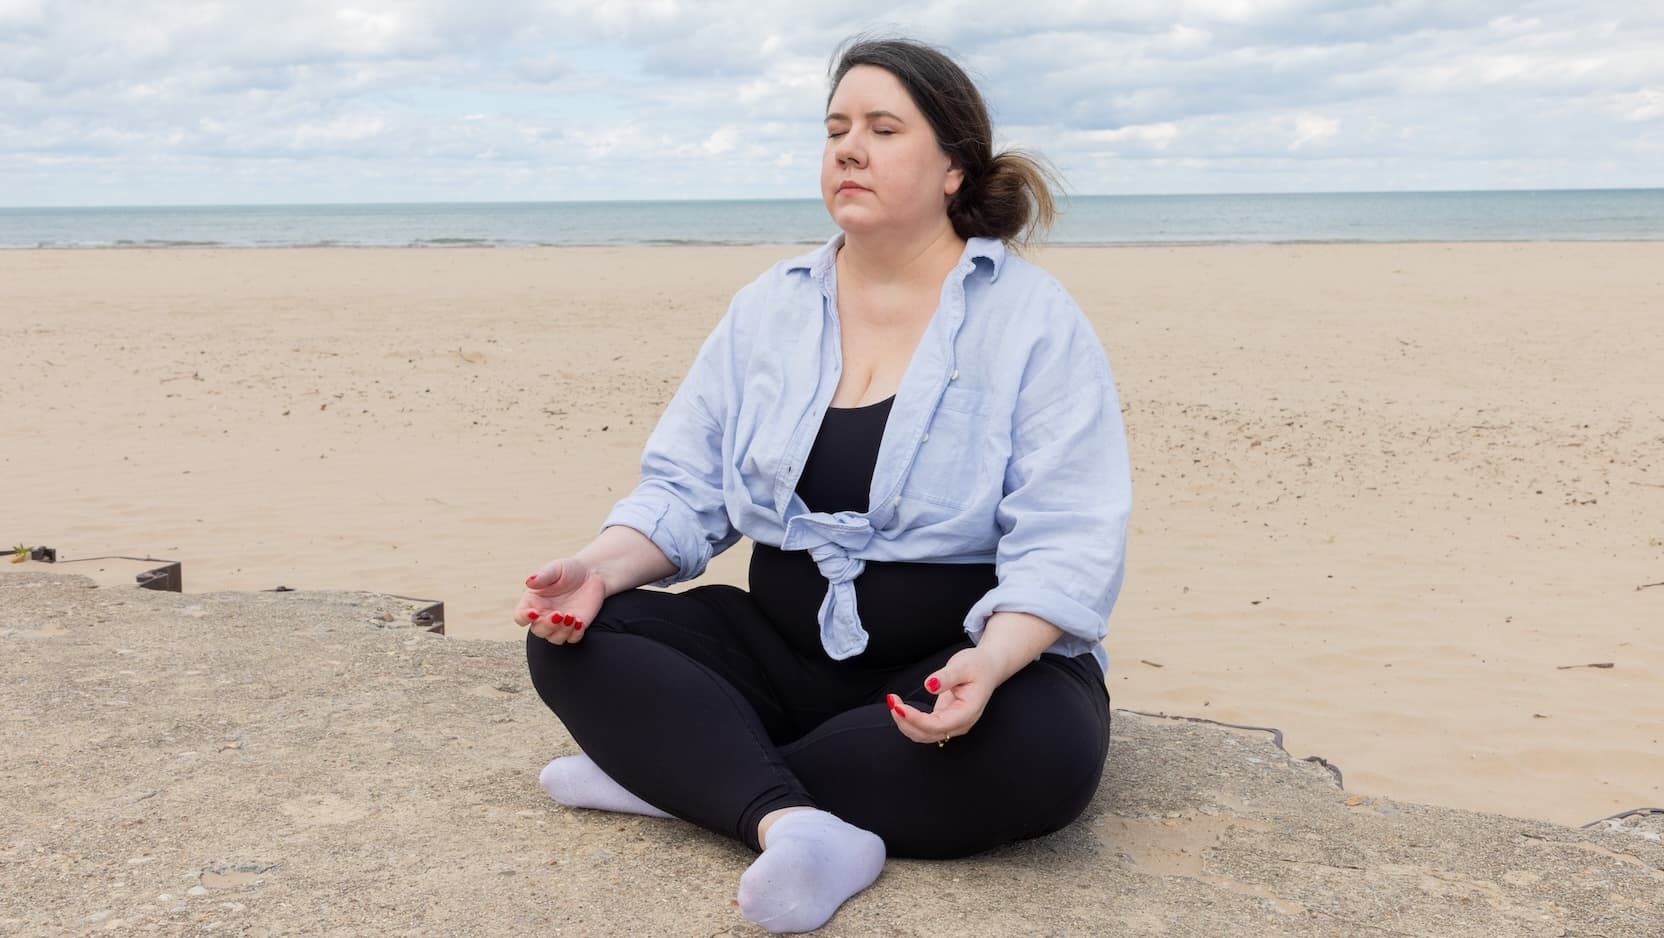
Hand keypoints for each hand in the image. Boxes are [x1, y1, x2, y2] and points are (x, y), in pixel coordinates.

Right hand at [517, 557, 605, 644]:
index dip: (524, 618)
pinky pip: (573, 639)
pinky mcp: (575, 627)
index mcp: (533, 602)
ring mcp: (559, 624)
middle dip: (547, 625)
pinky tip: (580, 622)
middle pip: (538, 631)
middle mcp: (544, 615)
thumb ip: (543, 576)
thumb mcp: (555, 568)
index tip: (534, 613)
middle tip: (559, 614)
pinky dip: (575, 634)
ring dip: (562, 631)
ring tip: (572, 617)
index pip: (520, 616)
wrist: (591, 573)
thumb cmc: (568, 570)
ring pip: (555, 638)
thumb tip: (529, 581)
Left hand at [884, 646, 999, 744]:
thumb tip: (930, 685)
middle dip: (906, 721)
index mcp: (968, 712)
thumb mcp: (963, 665)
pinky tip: (900, 707)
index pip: (938, 725)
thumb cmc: (977, 665)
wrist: (988, 668)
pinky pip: (924, 729)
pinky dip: (909, 721)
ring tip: (893, 702)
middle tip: (892, 700)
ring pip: (923, 735)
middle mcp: (961, 723)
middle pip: (928, 734)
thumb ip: (947, 677)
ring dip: (905, 723)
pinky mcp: (944, 720)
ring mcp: (952, 724)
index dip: (916, 719)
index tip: (898, 707)